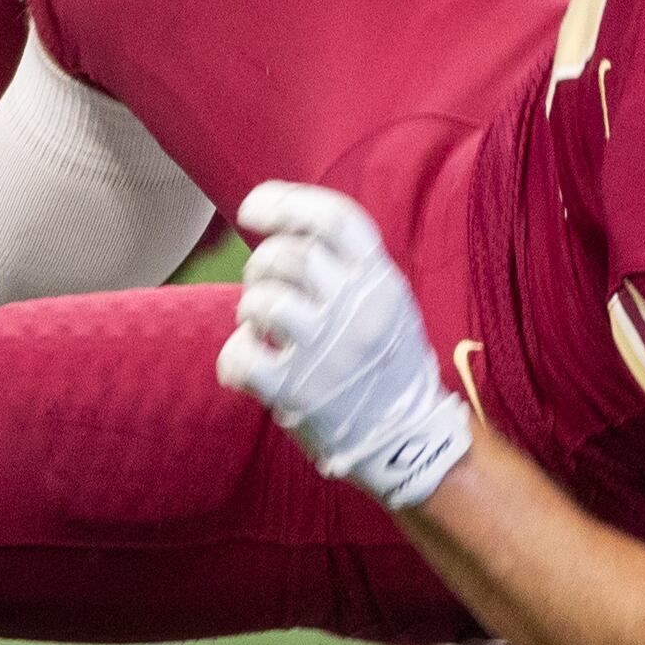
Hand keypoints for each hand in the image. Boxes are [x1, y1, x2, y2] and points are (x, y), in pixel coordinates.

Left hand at [215, 182, 471, 510]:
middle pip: (290, 256)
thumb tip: (282, 224)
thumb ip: (347, 264)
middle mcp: (358, 312)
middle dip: (263, 264)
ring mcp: (328, 354)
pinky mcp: (298, 394)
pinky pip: (242, 356)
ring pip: (263, 300)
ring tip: (262, 326)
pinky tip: (252, 363)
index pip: (333, 219)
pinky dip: (236, 356)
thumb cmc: (385, 362)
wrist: (409, 441)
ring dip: (251, 308)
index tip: (253, 209)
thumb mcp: (386, 300)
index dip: (284, 203)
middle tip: (265, 286)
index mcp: (381, 282)